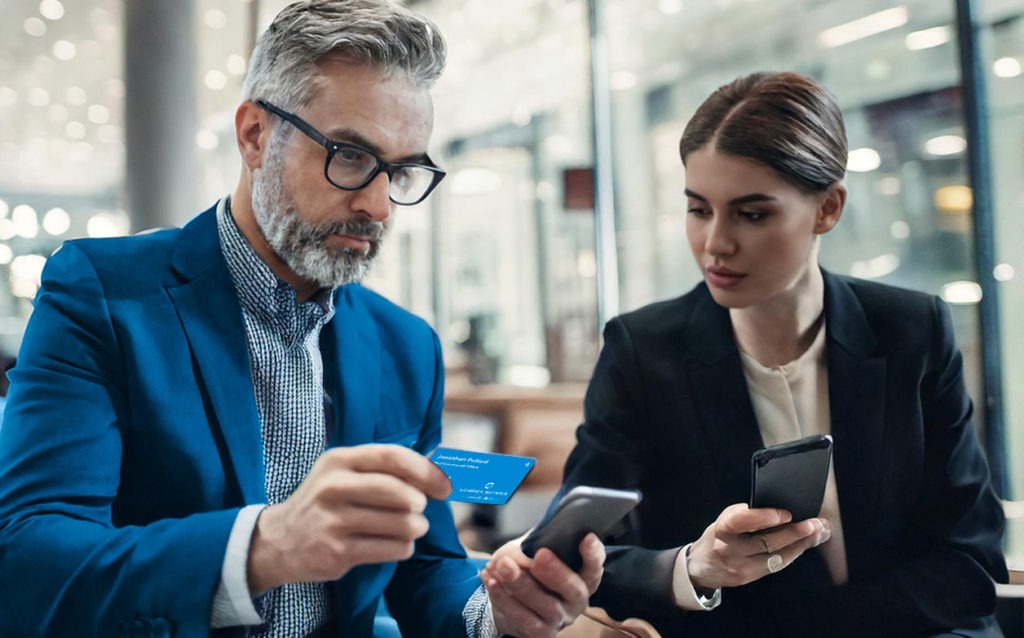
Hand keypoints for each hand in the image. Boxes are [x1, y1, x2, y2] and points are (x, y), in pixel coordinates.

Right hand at [246, 444, 451, 593]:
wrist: (279, 541)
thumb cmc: (325, 502)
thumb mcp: (343, 474)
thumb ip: (383, 470)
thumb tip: (438, 472)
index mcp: (339, 461)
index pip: (392, 457)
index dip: (425, 471)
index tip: (444, 485)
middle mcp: (334, 488)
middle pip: (399, 492)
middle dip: (420, 503)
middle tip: (420, 510)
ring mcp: (334, 521)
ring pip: (400, 524)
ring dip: (415, 529)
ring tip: (410, 528)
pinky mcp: (338, 552)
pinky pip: (391, 549)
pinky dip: (403, 548)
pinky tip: (396, 545)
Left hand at [482, 533, 604, 636]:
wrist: (509, 600)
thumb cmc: (527, 569)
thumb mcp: (535, 549)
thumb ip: (541, 539)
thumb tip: (544, 525)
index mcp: (582, 578)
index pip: (594, 567)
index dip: (593, 555)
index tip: (586, 537)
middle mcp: (576, 601)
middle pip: (573, 589)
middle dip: (555, 572)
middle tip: (539, 556)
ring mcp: (559, 619)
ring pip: (545, 605)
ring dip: (521, 584)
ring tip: (502, 565)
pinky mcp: (539, 633)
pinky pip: (522, 618)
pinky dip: (504, 598)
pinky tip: (491, 580)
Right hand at [687, 503, 831, 589]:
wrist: (702, 566)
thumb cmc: (718, 536)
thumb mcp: (725, 520)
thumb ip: (747, 515)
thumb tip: (780, 510)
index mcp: (722, 529)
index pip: (742, 522)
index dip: (764, 517)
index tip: (786, 514)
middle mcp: (730, 549)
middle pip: (767, 542)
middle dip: (795, 532)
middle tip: (816, 524)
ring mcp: (741, 567)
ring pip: (777, 556)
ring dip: (802, 544)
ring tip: (820, 533)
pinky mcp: (749, 577)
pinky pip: (776, 565)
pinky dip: (793, 553)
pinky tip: (806, 544)